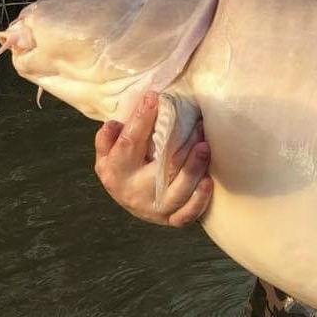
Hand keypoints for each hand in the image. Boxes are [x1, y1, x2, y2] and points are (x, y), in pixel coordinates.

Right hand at [93, 91, 212, 226]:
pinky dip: (199, 199)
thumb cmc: (124, 169)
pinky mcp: (172, 219)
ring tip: (204, 148)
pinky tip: (208, 181)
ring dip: (193, 169)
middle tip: (197, 124)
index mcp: (116, 172)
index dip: (141, 120)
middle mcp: (134, 192)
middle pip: (158, 170)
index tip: (155, 98)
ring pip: (177, 192)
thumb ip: (107, 139)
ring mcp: (155, 208)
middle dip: (178, 148)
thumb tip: (113, 125)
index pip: (128, 143)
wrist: (133, 202)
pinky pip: (187, 214)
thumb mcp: (108, 155)